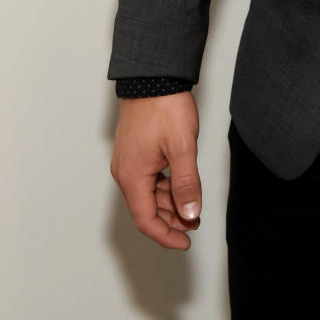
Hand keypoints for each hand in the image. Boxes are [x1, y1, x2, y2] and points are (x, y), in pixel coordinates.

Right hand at [111, 91, 200, 249]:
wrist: (154, 77)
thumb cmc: (165, 108)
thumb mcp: (182, 148)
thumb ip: (186, 184)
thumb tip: (190, 214)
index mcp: (132, 177)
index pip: (146, 220)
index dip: (166, 236)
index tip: (185, 242)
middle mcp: (125, 173)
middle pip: (146, 210)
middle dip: (170, 221)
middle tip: (194, 225)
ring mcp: (129, 162)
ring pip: (148, 195)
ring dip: (169, 205)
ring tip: (192, 208)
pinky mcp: (135, 152)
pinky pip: (148, 180)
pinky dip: (164, 189)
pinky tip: (181, 188)